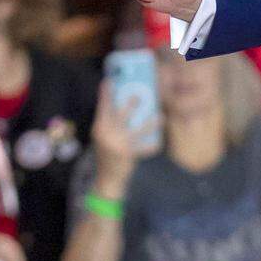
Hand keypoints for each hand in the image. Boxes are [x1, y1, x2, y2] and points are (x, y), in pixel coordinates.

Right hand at [91, 81, 159, 197]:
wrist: (106, 178)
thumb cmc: (109, 152)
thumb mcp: (104, 136)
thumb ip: (110, 123)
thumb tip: (125, 103)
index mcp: (99, 127)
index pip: (103, 107)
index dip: (105, 94)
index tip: (108, 81)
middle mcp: (106, 134)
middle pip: (120, 115)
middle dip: (130, 104)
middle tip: (139, 94)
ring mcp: (117, 144)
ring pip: (137, 130)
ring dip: (150, 123)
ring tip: (160, 117)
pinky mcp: (126, 155)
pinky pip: (142, 149)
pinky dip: (150, 147)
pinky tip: (158, 145)